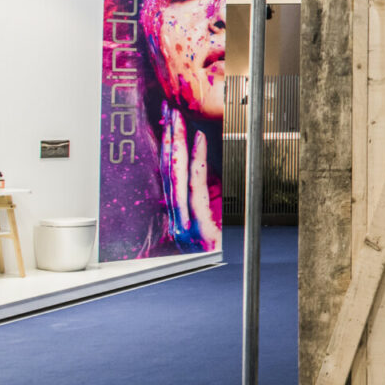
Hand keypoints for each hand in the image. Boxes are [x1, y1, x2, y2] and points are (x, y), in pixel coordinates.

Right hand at [160, 105, 219, 251]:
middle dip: (167, 138)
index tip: (167, 123)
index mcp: (175, 214)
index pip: (167, 173)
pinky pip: (195, 185)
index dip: (166, 147)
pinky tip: (199, 140)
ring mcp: (183, 220)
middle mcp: (174, 215)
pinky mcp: (198, 224)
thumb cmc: (216, 250)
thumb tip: (197, 173)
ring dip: (177, 143)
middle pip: (166, 168)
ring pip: (175, 173)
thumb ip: (199, 199)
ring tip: (178, 119)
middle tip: (168, 110)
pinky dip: (196, 160)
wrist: (218, 274)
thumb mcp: (207, 221)